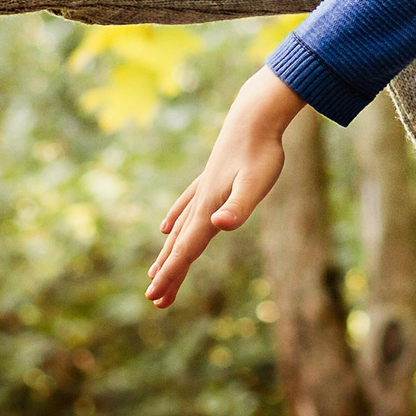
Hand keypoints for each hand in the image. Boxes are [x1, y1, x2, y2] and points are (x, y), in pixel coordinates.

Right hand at [144, 68, 305, 306]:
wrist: (255, 115)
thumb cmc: (261, 151)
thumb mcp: (256, 183)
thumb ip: (239, 206)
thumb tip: (220, 225)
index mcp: (210, 209)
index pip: (188, 250)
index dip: (172, 275)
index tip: (155, 298)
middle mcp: (202, 202)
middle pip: (181, 245)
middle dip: (168, 274)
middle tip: (156, 301)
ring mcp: (204, 190)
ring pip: (181, 229)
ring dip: (169, 253)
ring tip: (155, 272)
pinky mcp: (211, 179)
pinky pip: (186, 207)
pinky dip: (175, 219)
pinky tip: (167, 227)